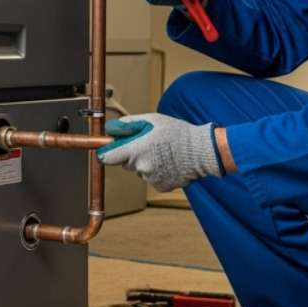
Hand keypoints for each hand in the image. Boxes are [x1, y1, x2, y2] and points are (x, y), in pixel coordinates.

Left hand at [96, 113, 221, 191]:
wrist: (201, 151)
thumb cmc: (177, 132)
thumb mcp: (152, 120)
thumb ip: (129, 124)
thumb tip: (110, 129)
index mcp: (136, 150)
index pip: (107, 157)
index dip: (106, 153)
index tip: (107, 150)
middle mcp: (141, 167)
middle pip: (125, 162)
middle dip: (132, 154)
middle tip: (148, 144)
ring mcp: (150, 179)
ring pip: (140, 170)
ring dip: (146, 163)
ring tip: (163, 152)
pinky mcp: (160, 186)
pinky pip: (151, 178)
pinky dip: (157, 172)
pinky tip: (168, 163)